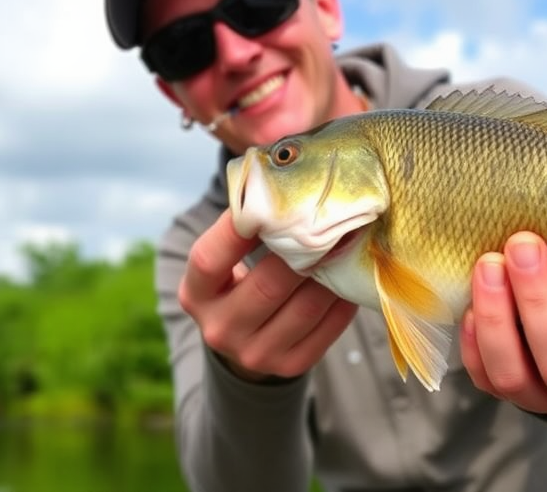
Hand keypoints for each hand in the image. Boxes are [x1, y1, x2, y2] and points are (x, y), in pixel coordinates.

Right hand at [178, 210, 357, 381]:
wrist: (245, 342)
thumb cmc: (240, 283)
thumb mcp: (226, 262)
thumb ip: (245, 231)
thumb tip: (285, 180)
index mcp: (196, 295)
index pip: (210, 258)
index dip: (237, 229)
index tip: (269, 198)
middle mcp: (220, 329)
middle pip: (268, 284)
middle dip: (305, 250)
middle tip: (334, 219)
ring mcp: (255, 354)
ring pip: (305, 307)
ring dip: (332, 273)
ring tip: (350, 243)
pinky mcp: (289, 365)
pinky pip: (327, 328)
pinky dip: (343, 299)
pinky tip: (350, 275)